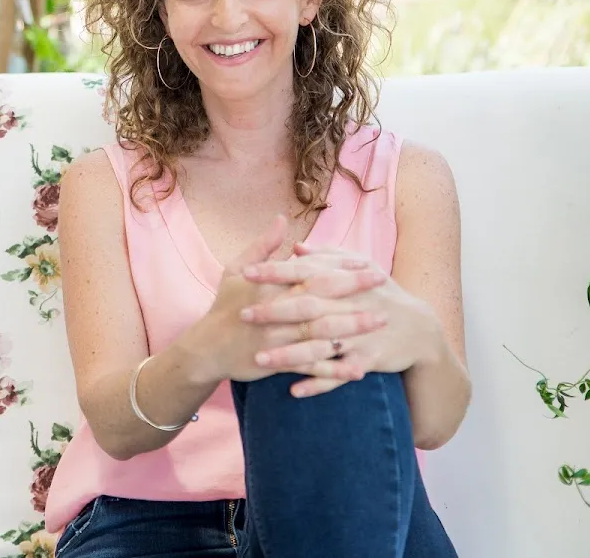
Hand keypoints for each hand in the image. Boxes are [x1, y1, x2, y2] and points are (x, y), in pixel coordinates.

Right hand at [181, 217, 388, 384]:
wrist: (205, 348)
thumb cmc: (224, 306)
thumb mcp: (236, 269)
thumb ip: (263, 245)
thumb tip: (281, 218)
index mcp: (271, 287)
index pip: (312, 273)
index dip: (341, 268)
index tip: (368, 264)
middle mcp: (276, 311)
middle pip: (321, 299)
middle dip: (355, 292)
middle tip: (384, 285)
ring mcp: (277, 338)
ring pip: (321, 333)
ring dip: (352, 328)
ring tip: (381, 322)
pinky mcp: (276, 363)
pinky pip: (310, 367)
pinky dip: (335, 370)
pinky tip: (360, 370)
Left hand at [240, 242, 440, 396]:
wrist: (420, 328)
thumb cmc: (382, 293)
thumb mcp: (359, 267)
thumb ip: (326, 257)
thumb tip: (297, 247)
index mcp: (342, 282)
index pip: (303, 273)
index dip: (274, 272)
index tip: (247, 272)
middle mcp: (347, 307)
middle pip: (306, 308)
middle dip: (273, 312)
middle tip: (242, 315)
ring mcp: (357, 336)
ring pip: (318, 346)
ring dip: (289, 354)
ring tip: (260, 359)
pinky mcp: (366, 361)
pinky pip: (338, 375)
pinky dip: (318, 383)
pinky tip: (294, 390)